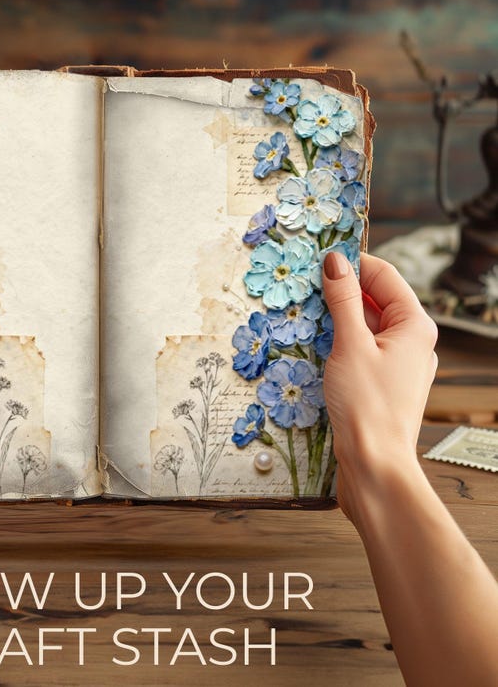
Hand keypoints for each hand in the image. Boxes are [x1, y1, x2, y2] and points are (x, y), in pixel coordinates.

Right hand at [321, 251, 437, 523]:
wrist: (374, 463)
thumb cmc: (367, 405)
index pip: (384, 275)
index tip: (319, 258)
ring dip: (337, 316)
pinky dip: (339, 340)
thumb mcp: (350, 344)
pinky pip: (361, 347)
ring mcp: (398, 362)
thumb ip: (343, 299)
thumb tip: (335, 261)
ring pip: (365, 324)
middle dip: (342, 289)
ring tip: (306, 313)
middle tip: (305, 285)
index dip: (353, 262)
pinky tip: (316, 343)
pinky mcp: (382, 381)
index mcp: (415, 325)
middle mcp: (412, 340)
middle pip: (375, 298)